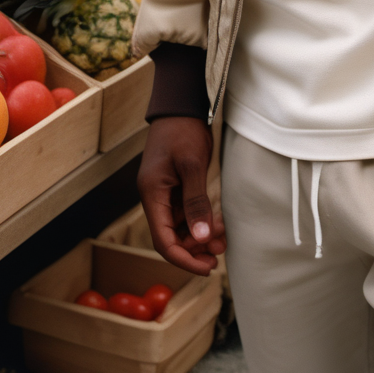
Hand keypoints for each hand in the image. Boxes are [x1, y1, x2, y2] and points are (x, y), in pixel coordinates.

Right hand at [138, 116, 225, 275]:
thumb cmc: (183, 130)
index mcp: (152, 194)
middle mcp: (155, 197)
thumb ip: (196, 202)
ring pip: (179, 226)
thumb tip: (201, 237)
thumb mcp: (192, 165)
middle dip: (194, 249)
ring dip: (199, 236)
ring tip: (222, 240)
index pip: (163, 240)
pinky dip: (199, 220)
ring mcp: (164, 192)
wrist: (180, 104)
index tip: (206, 268)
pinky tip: (217, 224)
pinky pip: (185, 212)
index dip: (183, 259)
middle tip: (218, 254)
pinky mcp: (174, 186)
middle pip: (170, 237)